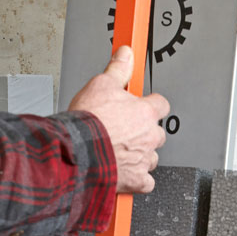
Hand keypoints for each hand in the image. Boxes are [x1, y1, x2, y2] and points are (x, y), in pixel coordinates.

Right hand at [68, 46, 169, 193]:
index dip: (150, 106)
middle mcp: (149, 136)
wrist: (75, 152)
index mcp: (145, 112)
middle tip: (125, 130)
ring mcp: (144, 159)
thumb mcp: (100, 84)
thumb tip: (126, 53)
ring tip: (120, 150)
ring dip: (140, 154)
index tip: (141, 107)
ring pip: (151, 157)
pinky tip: (125, 172)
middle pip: (157, 133)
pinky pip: (146, 182)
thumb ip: (118, 69)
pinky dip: (138, 179)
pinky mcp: (137, 180)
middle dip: (144, 132)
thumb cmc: (88, 122)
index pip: (161, 105)